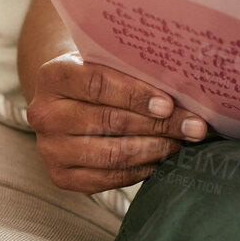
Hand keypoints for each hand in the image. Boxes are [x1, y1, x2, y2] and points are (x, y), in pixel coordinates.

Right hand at [25, 52, 207, 192]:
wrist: (68, 100)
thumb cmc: (100, 76)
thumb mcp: (110, 62)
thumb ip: (136, 70)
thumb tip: (186, 88)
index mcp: (55, 76)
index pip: (98, 85)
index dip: (136, 96)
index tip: (169, 105)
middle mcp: (45, 114)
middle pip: (110, 122)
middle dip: (159, 125)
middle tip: (194, 127)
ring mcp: (50, 148)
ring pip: (110, 154)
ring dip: (154, 149)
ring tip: (181, 142)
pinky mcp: (60, 176)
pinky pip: (105, 179)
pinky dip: (139, 170)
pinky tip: (160, 160)